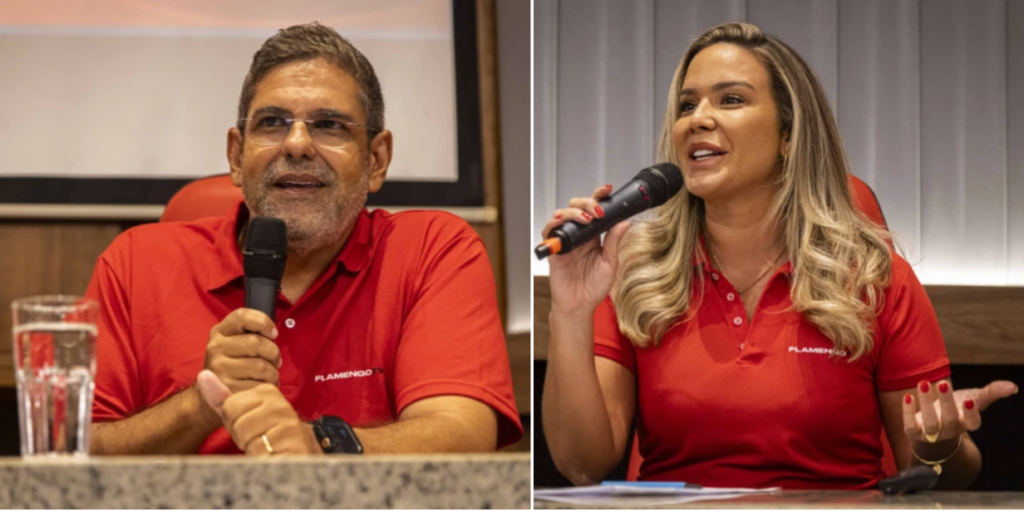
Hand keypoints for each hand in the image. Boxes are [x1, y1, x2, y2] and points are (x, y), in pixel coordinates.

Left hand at [196, 370, 321, 455]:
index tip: (250, 424)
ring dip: (251, 447)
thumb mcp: (240, 414)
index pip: (229, 406)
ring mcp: (288, 421)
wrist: (295, 453)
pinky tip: (273, 454)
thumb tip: (204, 374)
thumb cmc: (263, 433)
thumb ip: (220, 397)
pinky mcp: (294, 440)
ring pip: (247, 436)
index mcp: (266, 391)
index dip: (234, 421)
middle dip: (241, 435)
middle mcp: (279, 402)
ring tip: (265, 445)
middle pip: (236, 420)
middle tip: (257, 436)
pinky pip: (260, 451)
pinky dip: (262, 458)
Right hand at [204, 308, 281, 393]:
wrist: (214, 394)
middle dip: (273, 353)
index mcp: (219, 332)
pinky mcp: (226, 389)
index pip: (241, 316)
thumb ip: (253, 333)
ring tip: (268, 376)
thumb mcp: (237, 343)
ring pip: (261, 366)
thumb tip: (273, 333)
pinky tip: (261, 387)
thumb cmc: (235, 365)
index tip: (273, 334)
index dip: (263, 322)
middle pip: (257, 343)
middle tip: (274, 362)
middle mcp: (215, 348)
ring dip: (273, 373)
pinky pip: (258, 386)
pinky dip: (267, 387)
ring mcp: (219, 369)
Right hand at [543, 184, 633, 313]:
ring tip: (586, 219)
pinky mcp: (553, 249)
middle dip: (586, 202)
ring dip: (573, 212)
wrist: (580, 305)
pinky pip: (549, 231)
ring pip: (562, 214)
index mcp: (593, 235)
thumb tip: (625, 222)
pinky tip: (563, 224)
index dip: (598, 197)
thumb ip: (614, 242)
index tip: (607, 190)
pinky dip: (554, 224)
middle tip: (597, 210)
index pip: (594, 210)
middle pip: (576, 206)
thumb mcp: (610, 263)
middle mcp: (578, 235)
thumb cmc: (593, 287)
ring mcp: (565, 240)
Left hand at [903, 379, 1016, 445]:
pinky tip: (908, 396)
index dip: (972, 413)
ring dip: (926, 403)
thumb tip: (1012, 386)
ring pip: (930, 422)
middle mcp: (950, 430)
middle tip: (944, 382)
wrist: (934, 425)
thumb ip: (991, 393)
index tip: (970, 400)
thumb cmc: (958, 409)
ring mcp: (931, 433)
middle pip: (949, 419)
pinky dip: (908, 412)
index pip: (972, 423)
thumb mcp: (974, 399)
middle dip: (947, 402)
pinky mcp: (914, 432)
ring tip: (923, 383)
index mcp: (966, 423)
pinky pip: (910, 425)